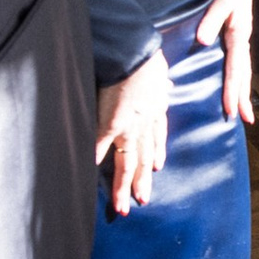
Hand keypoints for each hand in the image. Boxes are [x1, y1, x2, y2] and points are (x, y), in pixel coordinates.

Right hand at [96, 49, 171, 216]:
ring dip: (125, 184)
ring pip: (128, 161)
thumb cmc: (147, 57)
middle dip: (143, 179)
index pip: (157, 137)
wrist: (135, 52)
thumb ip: (161, 83)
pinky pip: (101, 146)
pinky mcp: (110, 123)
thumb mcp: (161, 72)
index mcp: (156, 108)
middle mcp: (145, 122)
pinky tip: (90, 174)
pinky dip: (95, 159)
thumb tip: (167, 83)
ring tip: (124, 205)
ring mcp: (128, 125)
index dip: (157, 152)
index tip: (156, 167)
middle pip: (145, 156)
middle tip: (144, 201)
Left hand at [197, 0, 258, 124]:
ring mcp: (240, 37)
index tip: (230, 108)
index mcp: (240, 34)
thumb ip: (211, 20)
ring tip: (243, 111)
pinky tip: (235, 85)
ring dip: (243, 90)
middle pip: (244, 74)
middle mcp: (242, 39)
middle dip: (243, 97)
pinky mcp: (235, 34)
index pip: (236, 69)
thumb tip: (203, 42)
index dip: (234, 89)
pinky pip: (237, 62)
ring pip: (243, 70)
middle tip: (243, 119)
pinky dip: (238, 77)